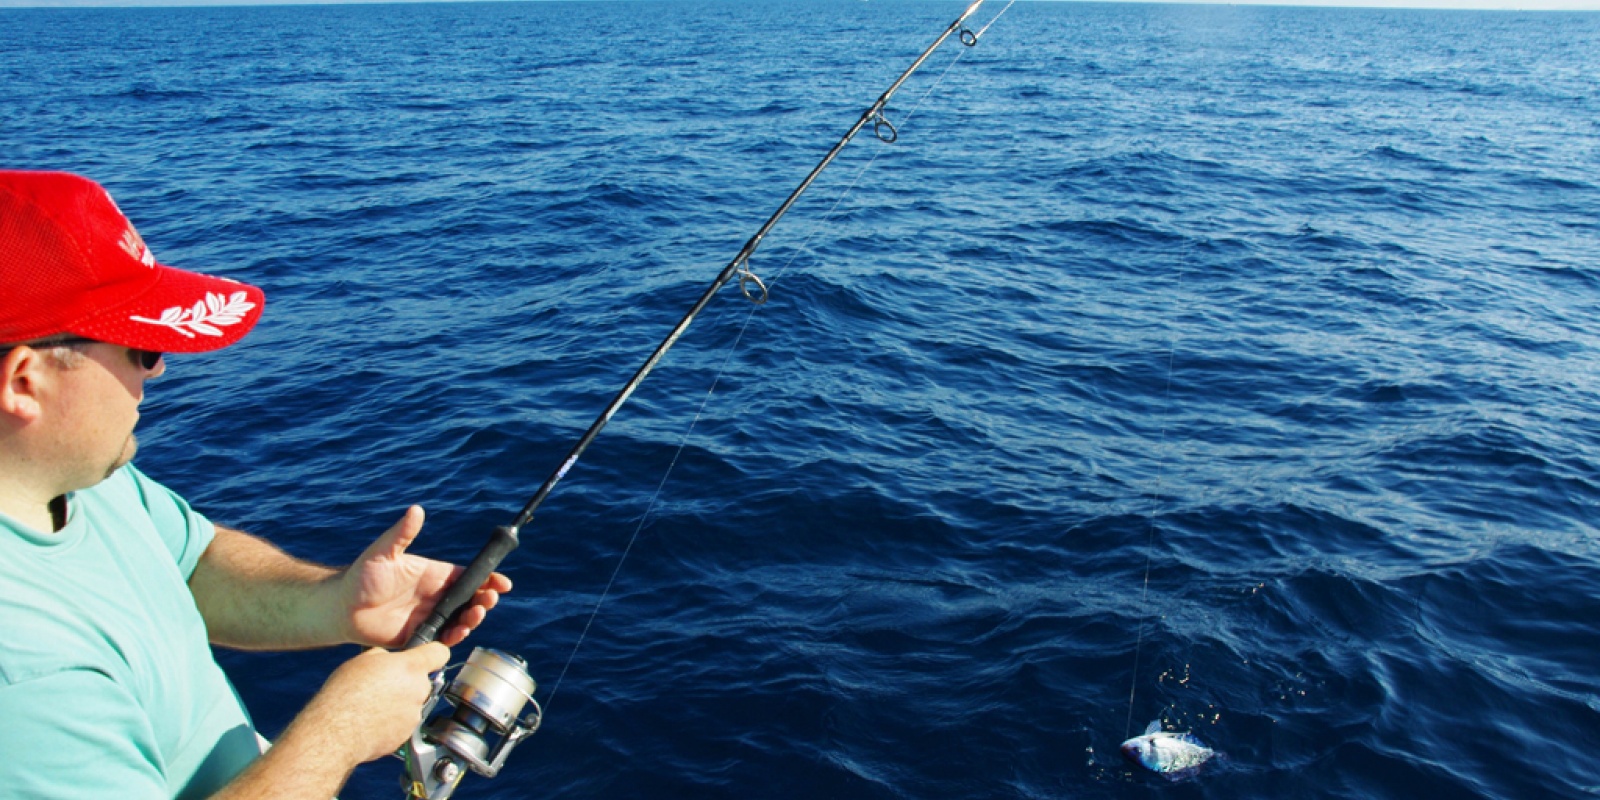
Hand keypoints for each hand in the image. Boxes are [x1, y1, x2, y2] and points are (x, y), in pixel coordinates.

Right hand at [300, 643, 450, 764]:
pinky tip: (372, 721)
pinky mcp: (408, 734)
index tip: (426, 655)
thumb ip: (386, 657)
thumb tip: (390, 660)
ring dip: (399, 703)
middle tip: (383, 685)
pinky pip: (404, 722)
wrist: (336, 732)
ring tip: (372, 706)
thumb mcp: (363, 660)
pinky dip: (393, 721)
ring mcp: (415, 714)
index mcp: (411, 667)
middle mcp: (419, 690)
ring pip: (413, 703)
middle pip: (423, 680)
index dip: (433, 652)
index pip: (440, 653)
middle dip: (408, 681)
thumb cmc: (345, 693)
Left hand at [339, 506, 512, 647]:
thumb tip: (416, 510)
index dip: (488, 579)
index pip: (468, 576)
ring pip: (461, 620)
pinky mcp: (420, 635)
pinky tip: (457, 634)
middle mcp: (435, 596)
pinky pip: (443, 638)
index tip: (502, 583)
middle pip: (470, 599)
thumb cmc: (360, 576)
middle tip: (487, 601)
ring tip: (473, 617)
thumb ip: (401, 534)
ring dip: (473, 619)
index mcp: (433, 575)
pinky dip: (454, 638)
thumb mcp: (382, 552)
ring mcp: (429, 616)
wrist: (340, 608)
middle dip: (484, 600)